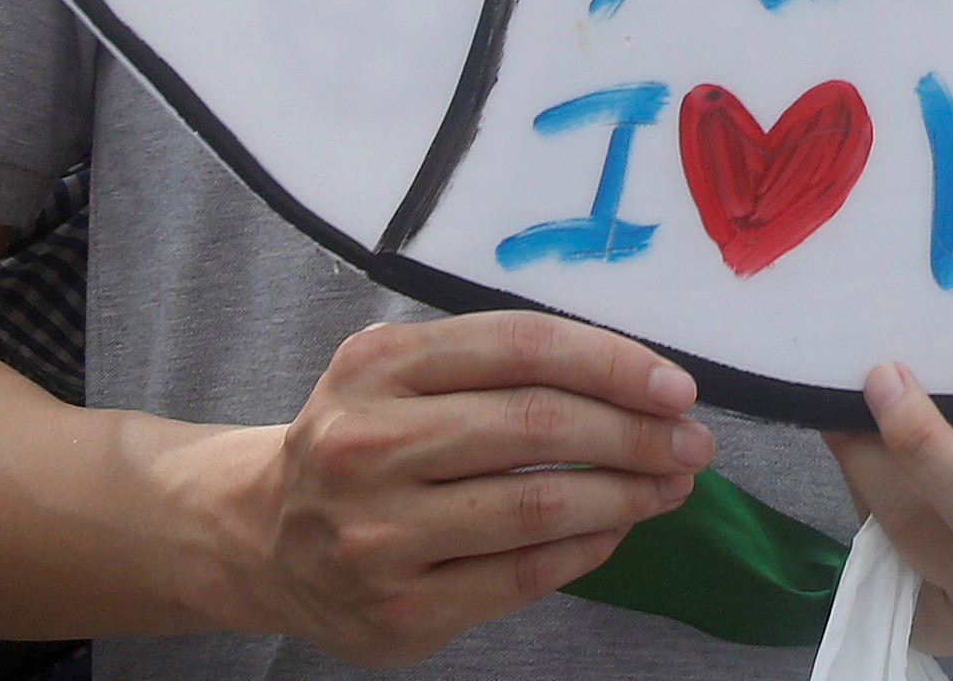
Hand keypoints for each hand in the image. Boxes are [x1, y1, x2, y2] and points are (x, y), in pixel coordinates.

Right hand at [205, 312, 706, 665]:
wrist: (261, 536)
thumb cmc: (360, 440)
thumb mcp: (398, 374)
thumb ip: (495, 367)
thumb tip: (637, 385)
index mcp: (377, 365)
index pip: (519, 346)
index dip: (611, 361)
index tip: (674, 384)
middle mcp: (368, 444)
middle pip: (536, 424)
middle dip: (636, 433)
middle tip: (692, 441)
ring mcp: (380, 533)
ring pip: (538, 507)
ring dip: (626, 494)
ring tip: (670, 485)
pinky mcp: (402, 606)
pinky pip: (524, 575)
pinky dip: (588, 548)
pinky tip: (616, 528)